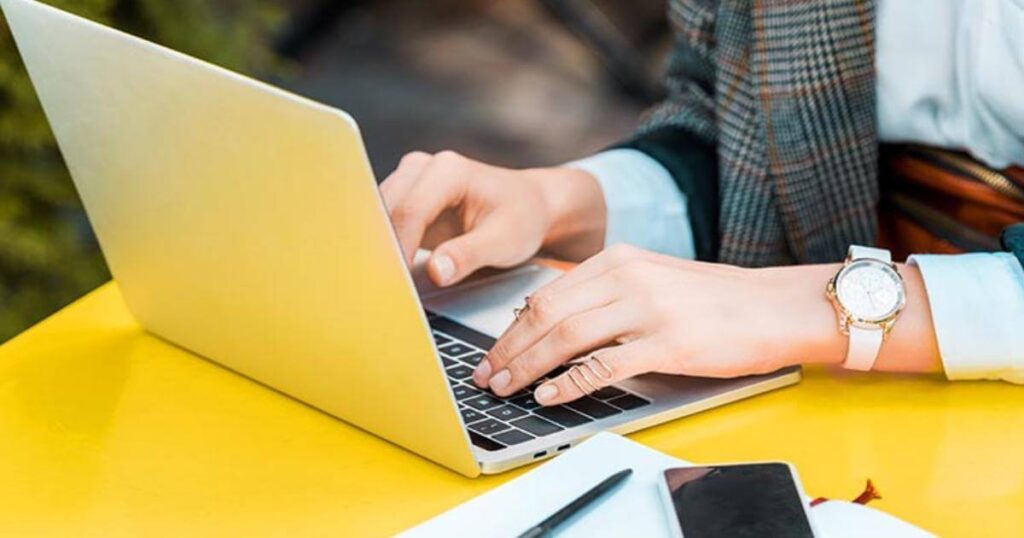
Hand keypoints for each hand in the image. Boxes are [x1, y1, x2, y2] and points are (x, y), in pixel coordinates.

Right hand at [380, 151, 605, 285]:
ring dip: (379, 250)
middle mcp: (422, 168)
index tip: (395, 285)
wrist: (530, 206)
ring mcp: (410, 180)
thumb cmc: (522, 218)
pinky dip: (384, 248)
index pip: (409, 212)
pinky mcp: (405, 198)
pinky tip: (389, 274)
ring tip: (384, 286)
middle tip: (383, 291)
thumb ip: (469, 255)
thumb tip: (435, 272)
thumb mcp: (504, 241)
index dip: (398, 250)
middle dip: (383, 252)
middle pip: (386, 212)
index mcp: (448, 170)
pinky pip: (384, 223)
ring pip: (377, 217)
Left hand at [472, 244, 945, 405]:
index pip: (548, 294)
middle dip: (509, 349)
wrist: (775, 305)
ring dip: (528, 366)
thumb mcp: (653, 279)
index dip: (512, 327)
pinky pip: (604, 366)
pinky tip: (550, 396)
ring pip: (567, 337)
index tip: (493, 350)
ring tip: (506, 388)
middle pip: (547, 314)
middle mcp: (627, 277)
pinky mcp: (668, 343)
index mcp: (619, 260)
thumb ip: (606, 293)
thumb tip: (553, 322)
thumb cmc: (716, 299)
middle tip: (486, 375)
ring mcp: (647, 309)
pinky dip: (569, 383)